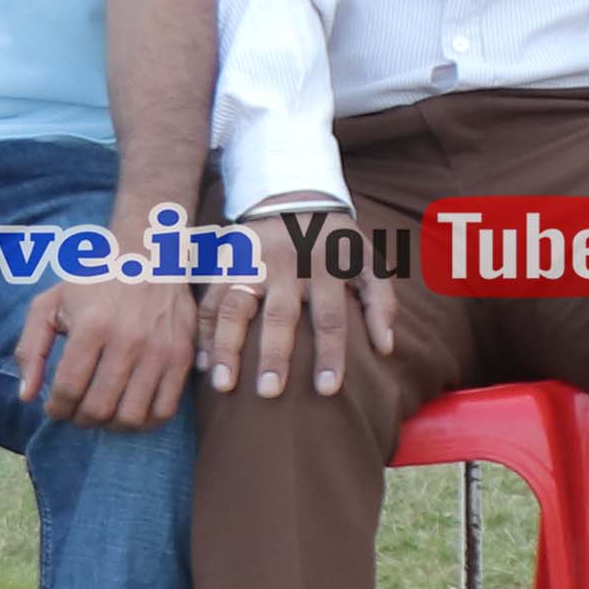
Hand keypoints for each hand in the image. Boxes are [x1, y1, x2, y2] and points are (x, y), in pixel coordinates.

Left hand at [15, 261, 196, 432]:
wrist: (149, 255)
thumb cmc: (94, 282)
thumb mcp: (51, 303)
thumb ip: (31, 348)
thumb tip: (26, 396)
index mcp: (92, 326)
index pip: (69, 390)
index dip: (57, 409)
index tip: (55, 408)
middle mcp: (128, 340)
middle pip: (99, 408)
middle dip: (81, 419)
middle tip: (77, 412)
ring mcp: (159, 350)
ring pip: (131, 416)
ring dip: (111, 425)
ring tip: (102, 413)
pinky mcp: (182, 357)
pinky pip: (164, 410)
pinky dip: (144, 422)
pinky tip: (130, 410)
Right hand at [204, 194, 389, 400]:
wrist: (292, 196)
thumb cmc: (335, 242)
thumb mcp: (368, 259)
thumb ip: (381, 300)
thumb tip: (386, 348)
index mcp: (325, 266)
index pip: (330, 317)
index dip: (329, 354)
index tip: (327, 390)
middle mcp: (286, 265)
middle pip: (279, 315)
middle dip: (273, 355)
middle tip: (269, 392)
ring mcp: (252, 263)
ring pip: (235, 306)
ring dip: (226, 346)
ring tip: (222, 384)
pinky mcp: (226, 262)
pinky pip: (210, 299)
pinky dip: (204, 330)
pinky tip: (201, 363)